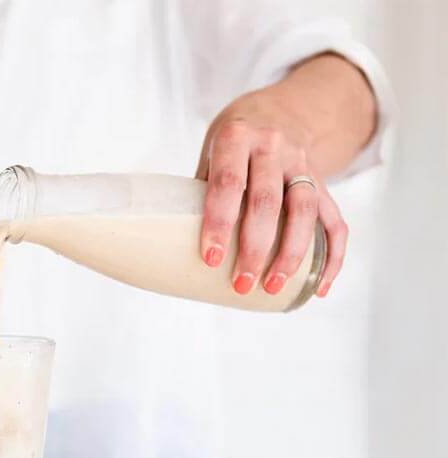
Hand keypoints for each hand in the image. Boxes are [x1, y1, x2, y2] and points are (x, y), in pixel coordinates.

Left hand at [195, 89, 347, 297]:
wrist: (281, 110)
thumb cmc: (232, 142)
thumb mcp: (212, 150)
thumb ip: (204, 189)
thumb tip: (182, 246)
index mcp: (236, 137)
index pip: (228, 183)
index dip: (220, 222)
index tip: (211, 259)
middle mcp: (272, 146)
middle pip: (267, 202)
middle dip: (255, 248)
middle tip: (241, 284)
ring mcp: (302, 163)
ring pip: (304, 212)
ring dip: (290, 255)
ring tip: (272, 287)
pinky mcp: (324, 181)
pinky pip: (335, 221)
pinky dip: (331, 256)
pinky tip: (319, 286)